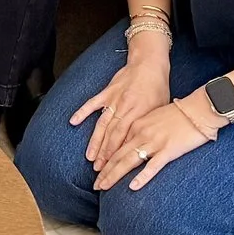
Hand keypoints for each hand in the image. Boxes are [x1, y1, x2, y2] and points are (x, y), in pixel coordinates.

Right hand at [74, 46, 174, 172]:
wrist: (149, 63)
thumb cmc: (158, 87)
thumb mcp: (160, 109)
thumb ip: (148, 126)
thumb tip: (142, 146)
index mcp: (140, 115)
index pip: (126, 140)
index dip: (118, 157)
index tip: (113, 171)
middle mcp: (125, 108)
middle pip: (112, 136)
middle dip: (105, 155)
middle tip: (98, 171)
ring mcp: (114, 99)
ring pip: (102, 124)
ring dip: (95, 142)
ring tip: (89, 157)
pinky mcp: (107, 91)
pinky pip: (92, 103)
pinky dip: (82, 112)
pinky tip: (73, 121)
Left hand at [94, 97, 216, 192]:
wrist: (198, 110)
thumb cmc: (178, 114)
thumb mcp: (153, 118)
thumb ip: (141, 129)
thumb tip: (133, 142)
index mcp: (136, 125)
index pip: (115, 145)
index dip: (104, 159)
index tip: (97, 171)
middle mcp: (141, 133)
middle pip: (117, 155)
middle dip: (104, 172)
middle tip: (95, 186)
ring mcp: (154, 142)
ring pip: (128, 161)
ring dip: (114, 175)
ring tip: (103, 187)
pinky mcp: (168, 150)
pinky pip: (152, 166)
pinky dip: (142, 177)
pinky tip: (132, 187)